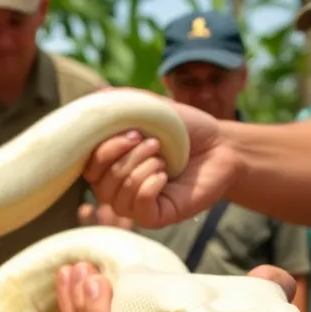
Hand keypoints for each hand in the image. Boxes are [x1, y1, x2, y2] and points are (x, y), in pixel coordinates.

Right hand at [83, 91, 240, 227]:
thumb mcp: (153, 109)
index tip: (133, 133)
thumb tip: (99, 94)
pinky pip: (138, 210)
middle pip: (98, 185)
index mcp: (114, 164)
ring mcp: (137, 205)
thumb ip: (124, 103)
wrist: (221, 146)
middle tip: (154, 144)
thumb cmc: (186, 129)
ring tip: (163, 159)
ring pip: (116, 198)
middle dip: (125, 160)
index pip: (89, 168)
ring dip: (139, 171)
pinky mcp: (156, 217)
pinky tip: (165, 177)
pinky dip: (148, 188)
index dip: (104, 151)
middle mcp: (120, 187)